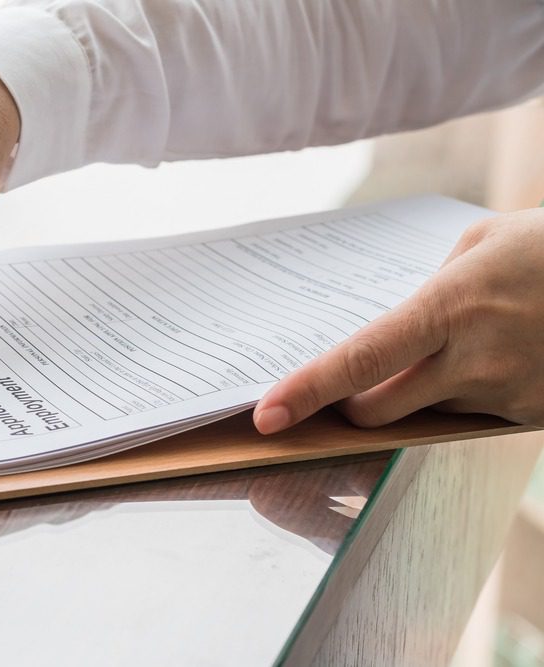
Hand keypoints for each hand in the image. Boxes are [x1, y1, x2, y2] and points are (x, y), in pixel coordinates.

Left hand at [253, 207, 543, 433]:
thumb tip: (392, 334)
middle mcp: (475, 358)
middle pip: (376, 410)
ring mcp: (508, 393)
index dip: (307, 390)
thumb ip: (427, 291)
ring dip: (420, 391)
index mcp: (450, 305)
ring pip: (425, 413)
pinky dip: (466, 393)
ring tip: (469, 342)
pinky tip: (503, 354)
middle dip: (351, 404)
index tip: (266, 415)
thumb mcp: (481, 244)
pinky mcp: (534, 416)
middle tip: (350, 384)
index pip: (359, 360)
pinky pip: (472, 415)